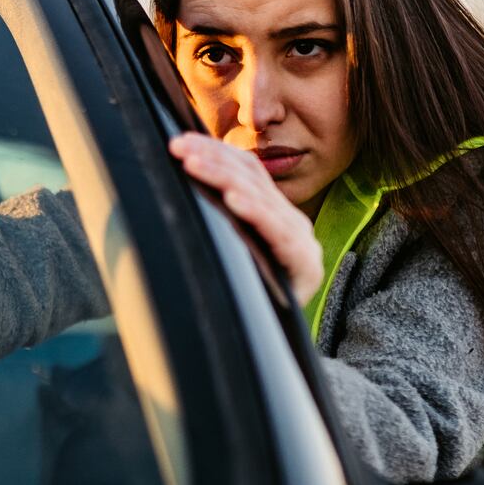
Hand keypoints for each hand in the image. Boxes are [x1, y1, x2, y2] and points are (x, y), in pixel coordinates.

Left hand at [169, 134, 323, 303]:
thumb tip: (180, 187)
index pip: (247, 171)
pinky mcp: (305, 264)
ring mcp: (301, 242)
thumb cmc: (251, 294)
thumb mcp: (232, 250)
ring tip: (194, 164)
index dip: (215, 151)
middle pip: (251, 178)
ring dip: (223, 177)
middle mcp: (292, 222)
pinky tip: (232, 199)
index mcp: (276, 214)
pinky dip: (254, 211)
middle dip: (211, 158)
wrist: (278, 343)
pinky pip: (278, 232)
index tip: (180, 141)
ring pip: (260, 198)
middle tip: (178, 147)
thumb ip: (220, 221)